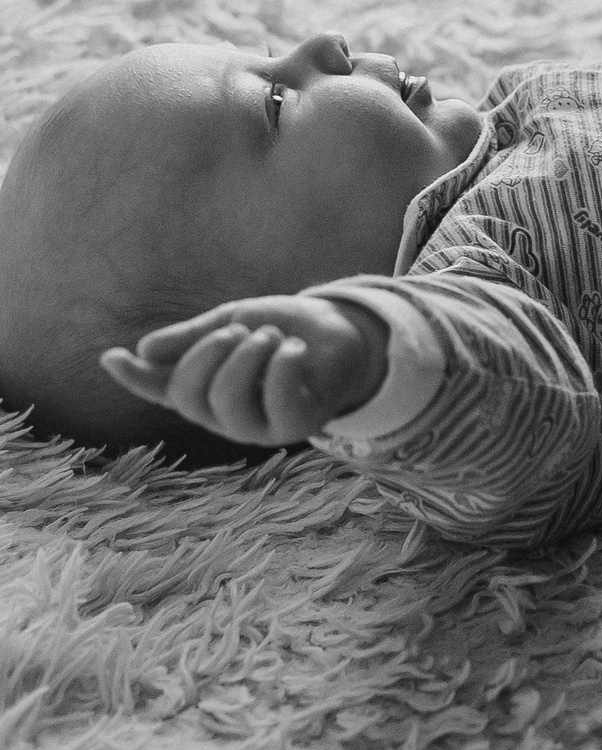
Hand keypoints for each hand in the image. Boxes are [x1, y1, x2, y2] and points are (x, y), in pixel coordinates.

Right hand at [99, 295, 387, 448]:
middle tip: (243, 329)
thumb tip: (143, 350)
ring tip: (269, 337)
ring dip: (248, 357)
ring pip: (228, 401)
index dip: (134, 377)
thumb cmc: (284, 331)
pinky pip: (276, 400)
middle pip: (190, 395)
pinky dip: (282, 364)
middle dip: (211, 352)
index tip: (111, 356)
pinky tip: (293, 349)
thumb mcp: (235, 322)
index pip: (162, 388)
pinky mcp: (295, 427)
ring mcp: (258, 426)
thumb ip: (194, 338)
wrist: (343, 333)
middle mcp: (225, 415)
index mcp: (206, 389)